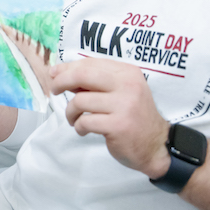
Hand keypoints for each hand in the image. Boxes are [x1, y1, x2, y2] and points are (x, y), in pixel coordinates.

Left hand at [51, 57, 169, 177]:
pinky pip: (85, 121)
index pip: (90, 63)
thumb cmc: (131, 116)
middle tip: (54, 90)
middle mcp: (128, 85)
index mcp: (127, 73)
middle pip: (82, 75)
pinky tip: (83, 130)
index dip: (67, 68)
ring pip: (80, 101)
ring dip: (70, 112)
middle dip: (61, 81)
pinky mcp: (118, 125)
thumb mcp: (118, 92)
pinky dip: (78, 126)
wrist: (156, 146)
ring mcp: (124, 105)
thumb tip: (58, 73)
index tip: (54, 74)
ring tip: (74, 118)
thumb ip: (94, 81)